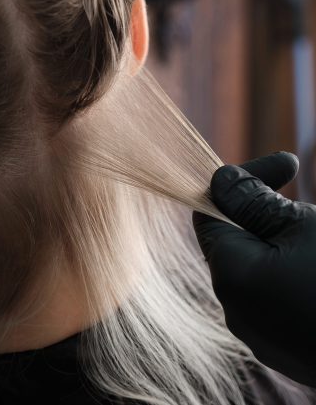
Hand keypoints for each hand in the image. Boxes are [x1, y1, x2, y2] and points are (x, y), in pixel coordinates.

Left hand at [193, 152, 315, 386]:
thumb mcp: (304, 227)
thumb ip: (254, 202)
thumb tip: (221, 181)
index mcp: (231, 276)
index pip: (210, 214)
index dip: (241, 184)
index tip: (282, 166)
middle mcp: (236, 310)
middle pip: (236, 242)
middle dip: (266, 211)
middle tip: (308, 199)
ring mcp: (262, 335)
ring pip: (259, 269)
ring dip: (283, 243)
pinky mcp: (286, 349)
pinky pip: (275, 297)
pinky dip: (291, 273)